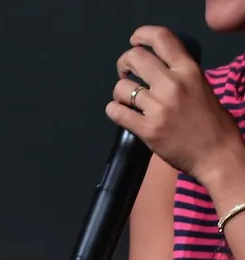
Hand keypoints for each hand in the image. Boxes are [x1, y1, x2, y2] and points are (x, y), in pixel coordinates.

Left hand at [109, 26, 244, 185]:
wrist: (216, 153)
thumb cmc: (211, 121)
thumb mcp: (201, 86)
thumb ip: (180, 74)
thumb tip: (156, 68)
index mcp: (189, 70)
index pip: (162, 39)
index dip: (142, 35)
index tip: (134, 41)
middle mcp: (172, 84)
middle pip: (135, 58)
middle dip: (124, 63)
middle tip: (125, 72)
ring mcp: (158, 107)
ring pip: (121, 88)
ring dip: (119, 93)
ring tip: (127, 99)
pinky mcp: (147, 129)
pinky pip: (116, 112)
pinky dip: (114, 110)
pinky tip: (121, 112)